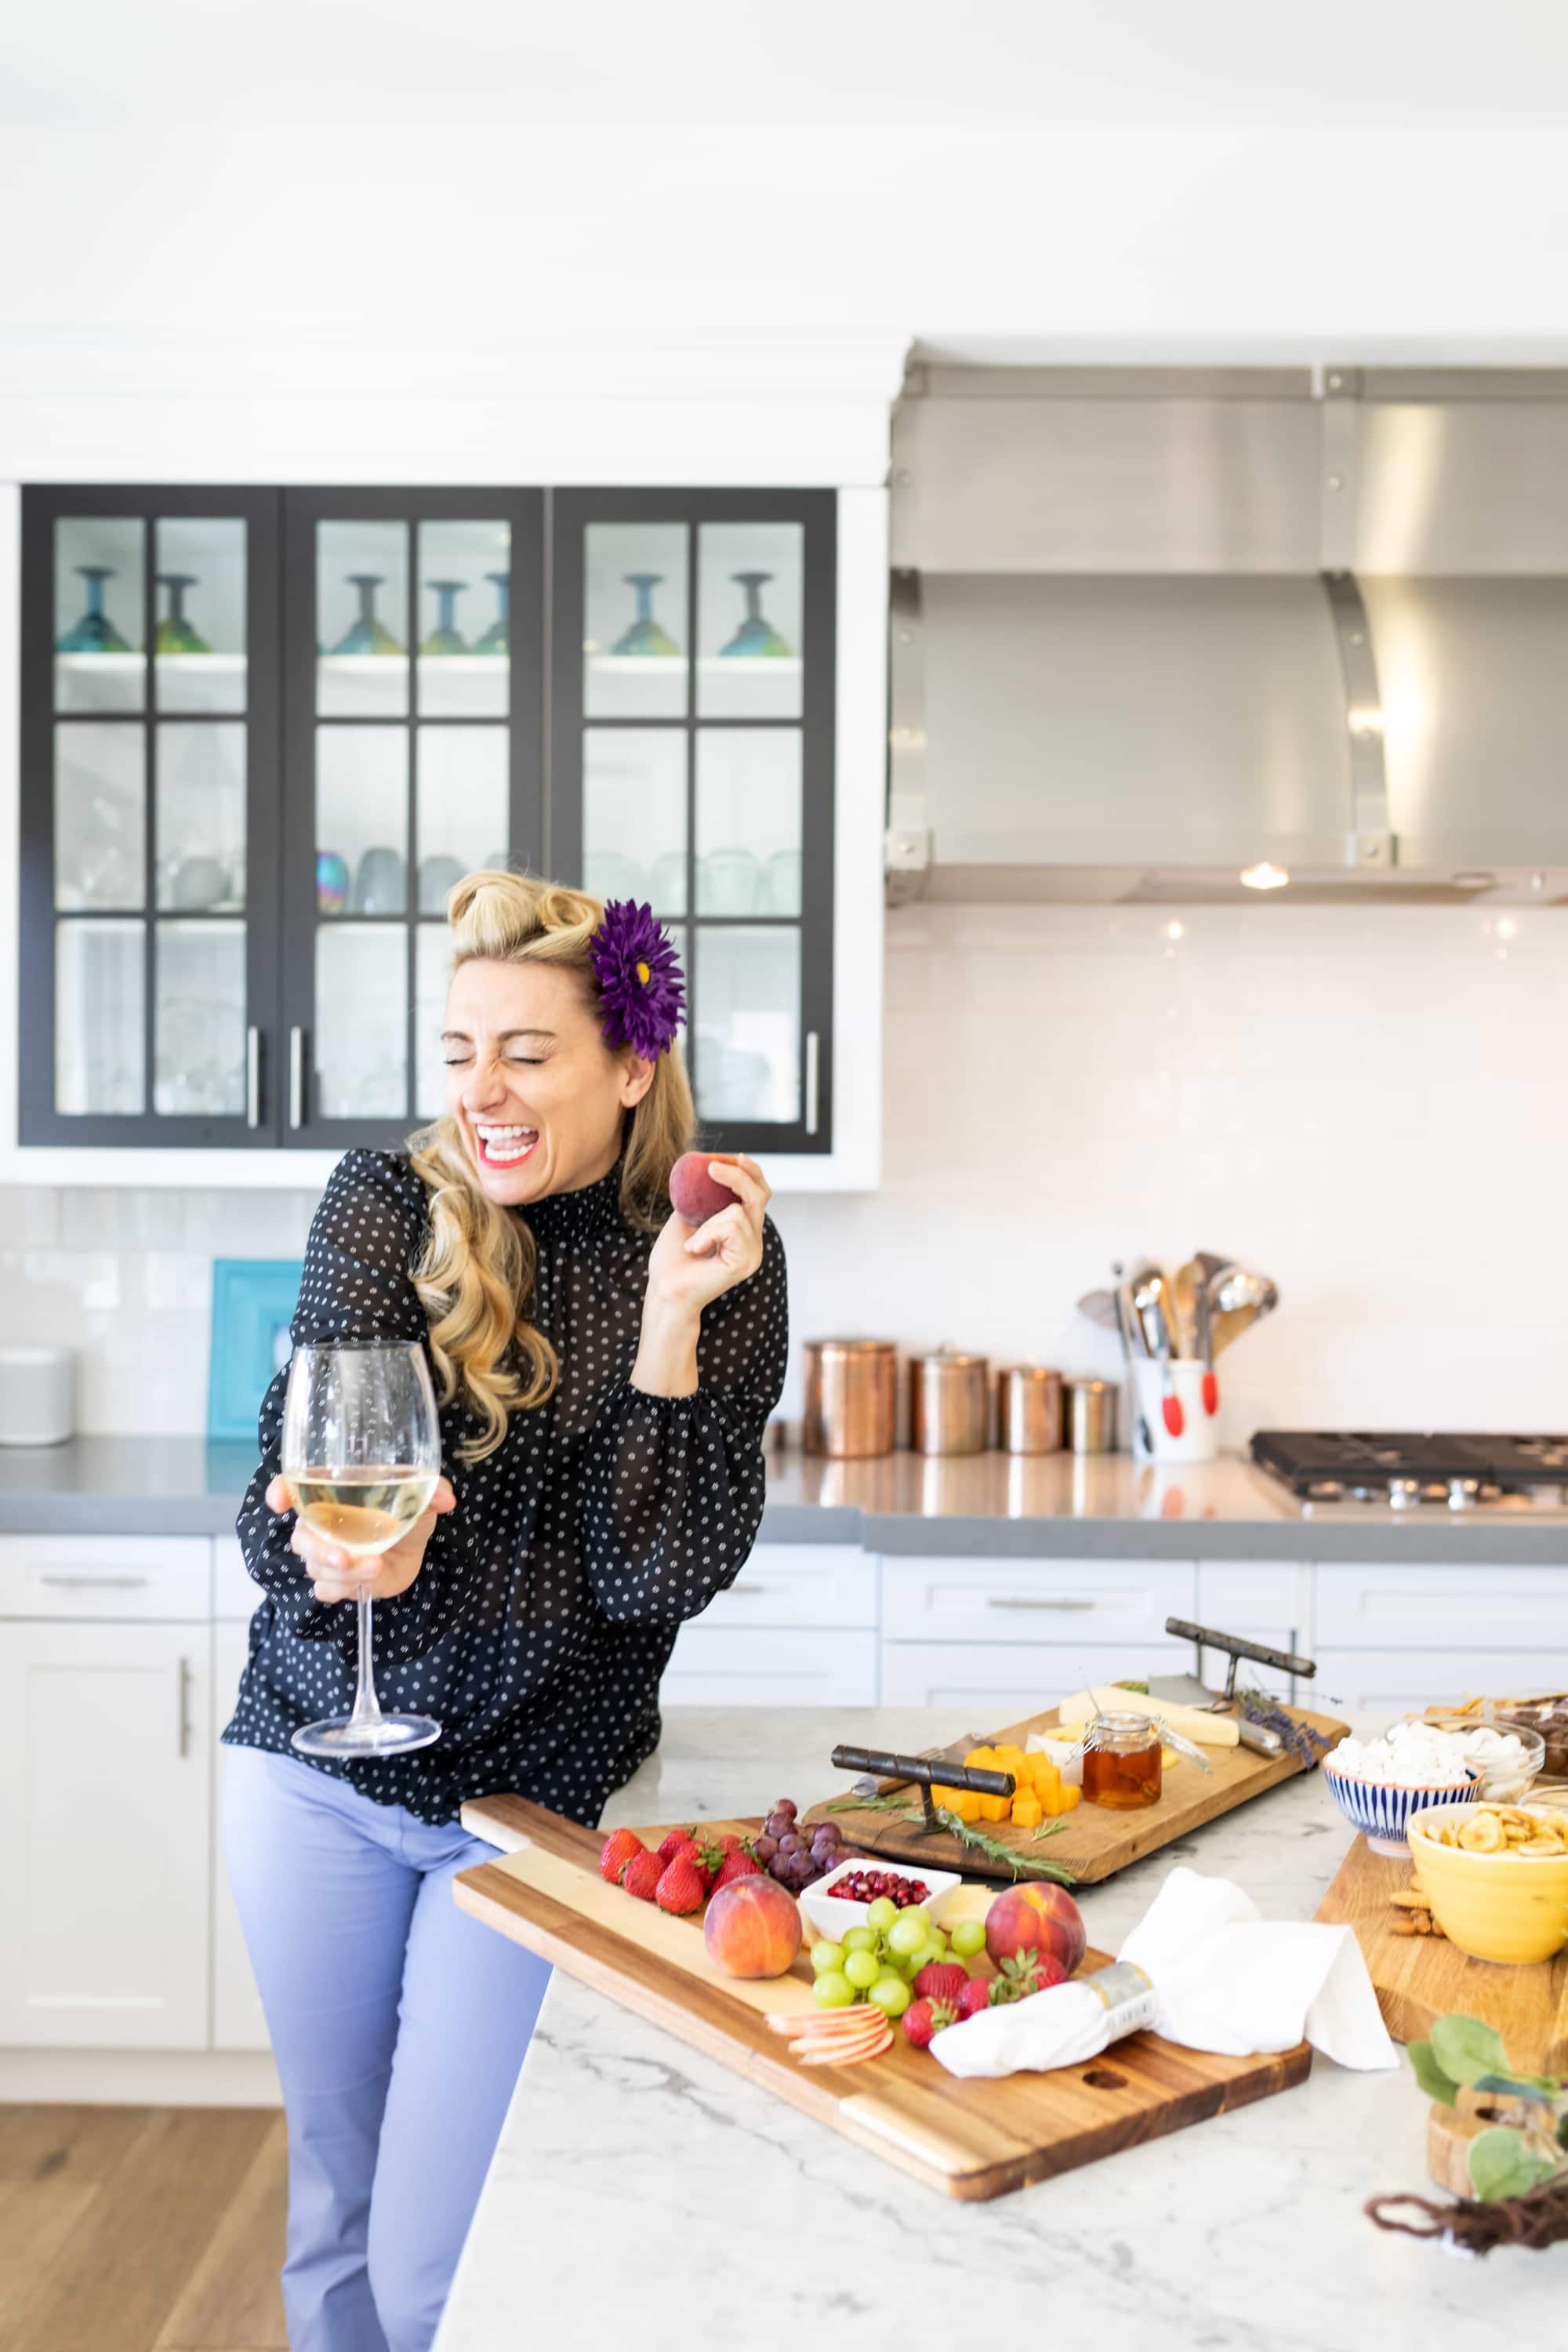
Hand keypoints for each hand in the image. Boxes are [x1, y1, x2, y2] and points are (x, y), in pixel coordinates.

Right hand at [264, 1474, 455, 1604]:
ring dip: (344, 1572)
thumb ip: (431, 1491)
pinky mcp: (337, 1581)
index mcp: (331, 1494)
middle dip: (319, 1550)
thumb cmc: (406, 1511)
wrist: (414, 1548)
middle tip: (345, 1555)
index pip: (292, 1487)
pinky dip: (344, 1588)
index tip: (279, 1501)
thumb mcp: (420, 1496)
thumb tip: (446, 1498)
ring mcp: (326, 1555)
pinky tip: (368, 1581)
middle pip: (300, 1538)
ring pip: (315, 1568)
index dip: (280, 1491)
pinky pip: (326, 1590)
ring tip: (376, 1567)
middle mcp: (321, 1524)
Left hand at [646, 1153, 770, 1318]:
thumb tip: (706, 1166)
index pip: (759, 1193)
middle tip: (712, 1167)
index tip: (736, 1157)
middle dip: (737, 1175)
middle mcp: (754, 1240)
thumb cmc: (673, 1258)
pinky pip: (731, 1226)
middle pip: (760, 1194)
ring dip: (709, 1220)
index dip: (751, 1172)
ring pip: (740, 1210)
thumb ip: (703, 1196)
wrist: (664, 1289)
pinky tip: (695, 1248)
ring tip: (693, 1241)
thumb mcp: (688, 1216)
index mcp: (744, 1229)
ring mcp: (753, 1253)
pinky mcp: (745, 1262)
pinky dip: (707, 1232)